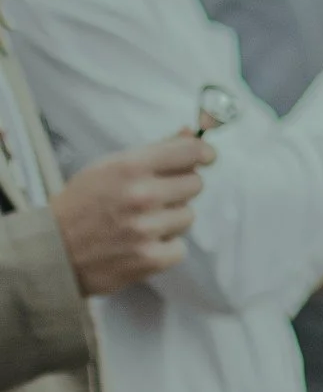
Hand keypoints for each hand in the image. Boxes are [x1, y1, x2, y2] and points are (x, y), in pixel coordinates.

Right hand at [51, 134, 215, 295]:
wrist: (49, 253)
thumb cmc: (80, 205)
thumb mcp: (108, 168)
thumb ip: (154, 150)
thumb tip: (190, 132)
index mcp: (130, 167)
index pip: (190, 150)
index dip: (202, 153)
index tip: (205, 157)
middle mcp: (141, 196)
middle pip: (195, 184)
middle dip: (179, 189)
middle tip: (154, 198)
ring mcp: (145, 229)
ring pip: (188, 216)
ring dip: (170, 220)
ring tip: (141, 224)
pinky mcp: (148, 258)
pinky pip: (179, 248)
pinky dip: (164, 249)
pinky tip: (140, 246)